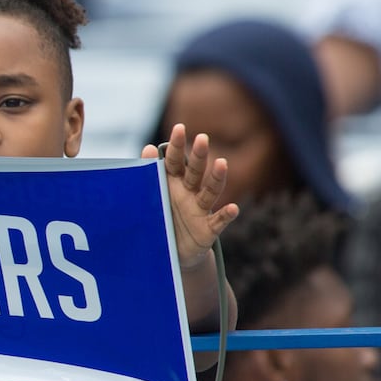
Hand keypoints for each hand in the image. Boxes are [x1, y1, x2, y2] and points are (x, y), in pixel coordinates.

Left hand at [142, 124, 239, 271]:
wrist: (170, 251)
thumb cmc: (161, 218)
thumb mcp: (153, 196)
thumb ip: (150, 173)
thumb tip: (148, 148)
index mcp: (173, 182)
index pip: (174, 161)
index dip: (177, 145)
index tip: (180, 128)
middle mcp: (189, 192)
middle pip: (195, 171)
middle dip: (198, 155)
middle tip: (202, 138)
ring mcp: (200, 210)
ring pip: (210, 191)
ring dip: (217, 178)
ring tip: (221, 163)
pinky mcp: (207, 229)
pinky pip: (218, 221)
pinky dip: (226, 215)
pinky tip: (233, 208)